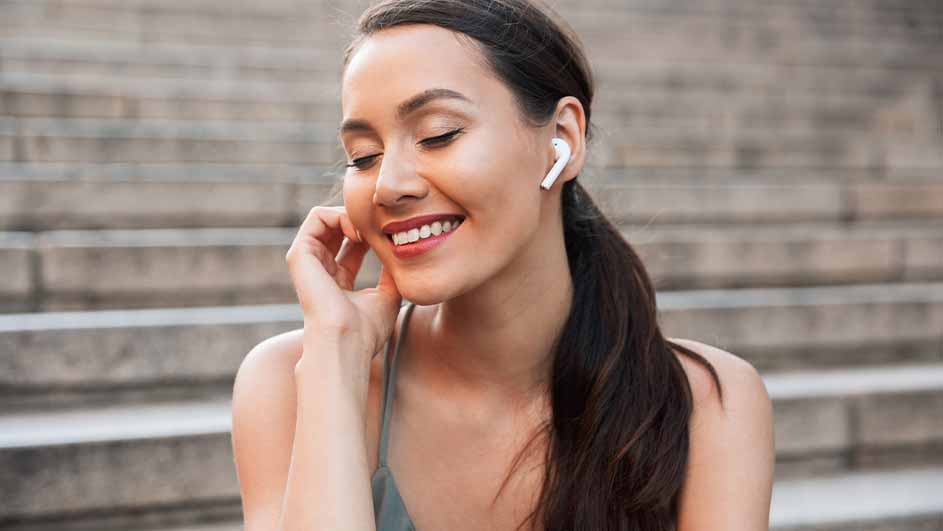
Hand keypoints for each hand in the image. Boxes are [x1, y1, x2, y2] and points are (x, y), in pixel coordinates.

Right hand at [285, 206, 401, 362]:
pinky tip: (359, 232)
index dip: (371, 233)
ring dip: (352, 215)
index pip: (352, 245)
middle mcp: (320, 269)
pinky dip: (340, 215)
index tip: (391, 236)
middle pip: (338, 228)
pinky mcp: (300, 254)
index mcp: (337, 281)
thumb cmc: (366, 330)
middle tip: (380, 227)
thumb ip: (390, 276)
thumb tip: (401, 257)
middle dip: (360, 220)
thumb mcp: (387, 297)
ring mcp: (308, 261)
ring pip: (327, 217)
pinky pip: (317, 216)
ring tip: (369, 229)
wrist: (347, 341)